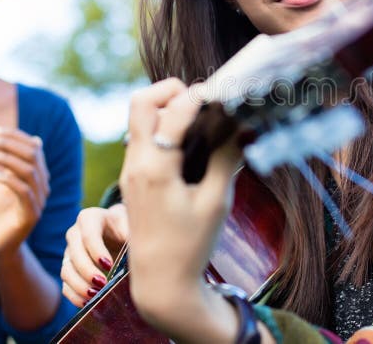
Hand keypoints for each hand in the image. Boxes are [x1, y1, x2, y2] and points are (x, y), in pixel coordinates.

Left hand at [0, 127, 49, 256]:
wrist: (0, 244)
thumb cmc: (1, 212)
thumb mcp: (6, 182)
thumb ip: (16, 164)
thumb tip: (36, 140)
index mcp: (39, 176)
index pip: (33, 147)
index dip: (14, 135)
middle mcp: (44, 185)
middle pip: (32, 155)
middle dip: (7, 143)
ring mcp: (40, 200)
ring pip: (28, 170)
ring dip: (4, 158)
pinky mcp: (31, 215)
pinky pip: (23, 191)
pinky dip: (7, 179)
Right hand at [61, 204, 128, 306]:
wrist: (118, 230)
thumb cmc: (126, 225)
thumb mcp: (130, 221)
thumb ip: (130, 230)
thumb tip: (133, 245)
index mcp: (90, 218)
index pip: (89, 235)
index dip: (97, 251)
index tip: (110, 265)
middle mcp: (75, 233)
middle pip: (75, 254)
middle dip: (87, 271)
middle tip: (103, 284)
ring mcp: (69, 252)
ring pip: (66, 270)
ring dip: (79, 285)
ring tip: (95, 296)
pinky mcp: (69, 268)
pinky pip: (65, 284)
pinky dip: (74, 295)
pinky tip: (87, 303)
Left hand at [119, 78, 242, 340]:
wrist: (161, 282)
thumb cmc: (192, 245)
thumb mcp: (217, 202)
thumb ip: (227, 160)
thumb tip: (242, 127)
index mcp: (156, 169)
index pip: (174, 113)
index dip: (199, 96)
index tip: (222, 94)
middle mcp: (136, 164)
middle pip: (140, 102)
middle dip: (170, 90)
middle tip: (200, 98)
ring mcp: (130, 171)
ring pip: (138, 117)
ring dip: (166, 107)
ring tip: (200, 116)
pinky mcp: (132, 179)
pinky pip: (141, 137)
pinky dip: (162, 126)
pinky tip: (189, 138)